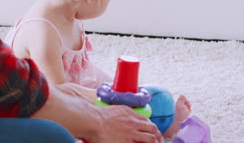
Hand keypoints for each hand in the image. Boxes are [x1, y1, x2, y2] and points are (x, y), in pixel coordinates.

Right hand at [32, 83, 160, 142]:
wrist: (90, 120)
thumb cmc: (90, 115)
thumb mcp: (97, 110)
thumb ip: (100, 109)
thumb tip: (86, 103)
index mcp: (125, 111)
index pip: (142, 118)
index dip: (148, 125)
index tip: (149, 130)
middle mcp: (131, 120)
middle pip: (150, 127)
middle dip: (156, 134)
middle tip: (157, 140)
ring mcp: (132, 130)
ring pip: (151, 136)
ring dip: (156, 140)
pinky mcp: (129, 139)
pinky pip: (145, 142)